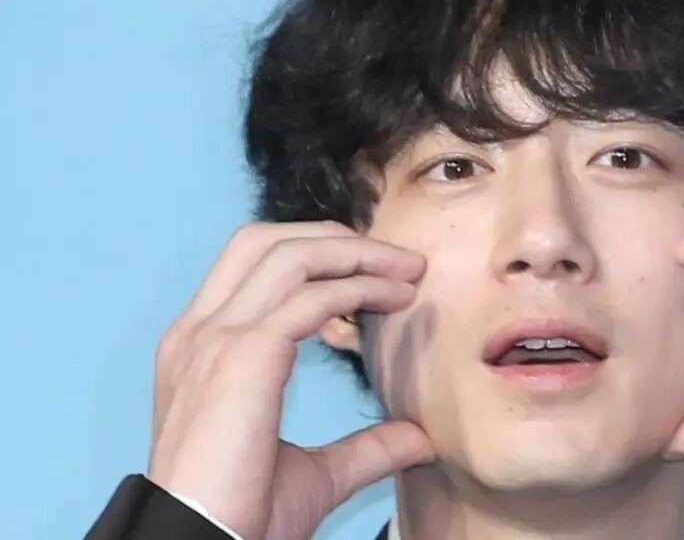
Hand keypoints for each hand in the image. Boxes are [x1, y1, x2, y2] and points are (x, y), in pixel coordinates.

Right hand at [147, 220, 434, 539]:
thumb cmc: (242, 519)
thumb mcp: (314, 473)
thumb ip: (363, 447)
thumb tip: (417, 438)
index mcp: (200, 348)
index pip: (252, 264)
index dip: (316, 256)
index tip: (376, 276)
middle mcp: (199, 331)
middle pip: (267, 240)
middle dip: (338, 239)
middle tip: (399, 260)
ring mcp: (214, 338)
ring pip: (290, 255)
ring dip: (357, 254)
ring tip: (408, 270)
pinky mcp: (242, 356)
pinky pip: (311, 297)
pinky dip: (359, 287)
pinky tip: (395, 298)